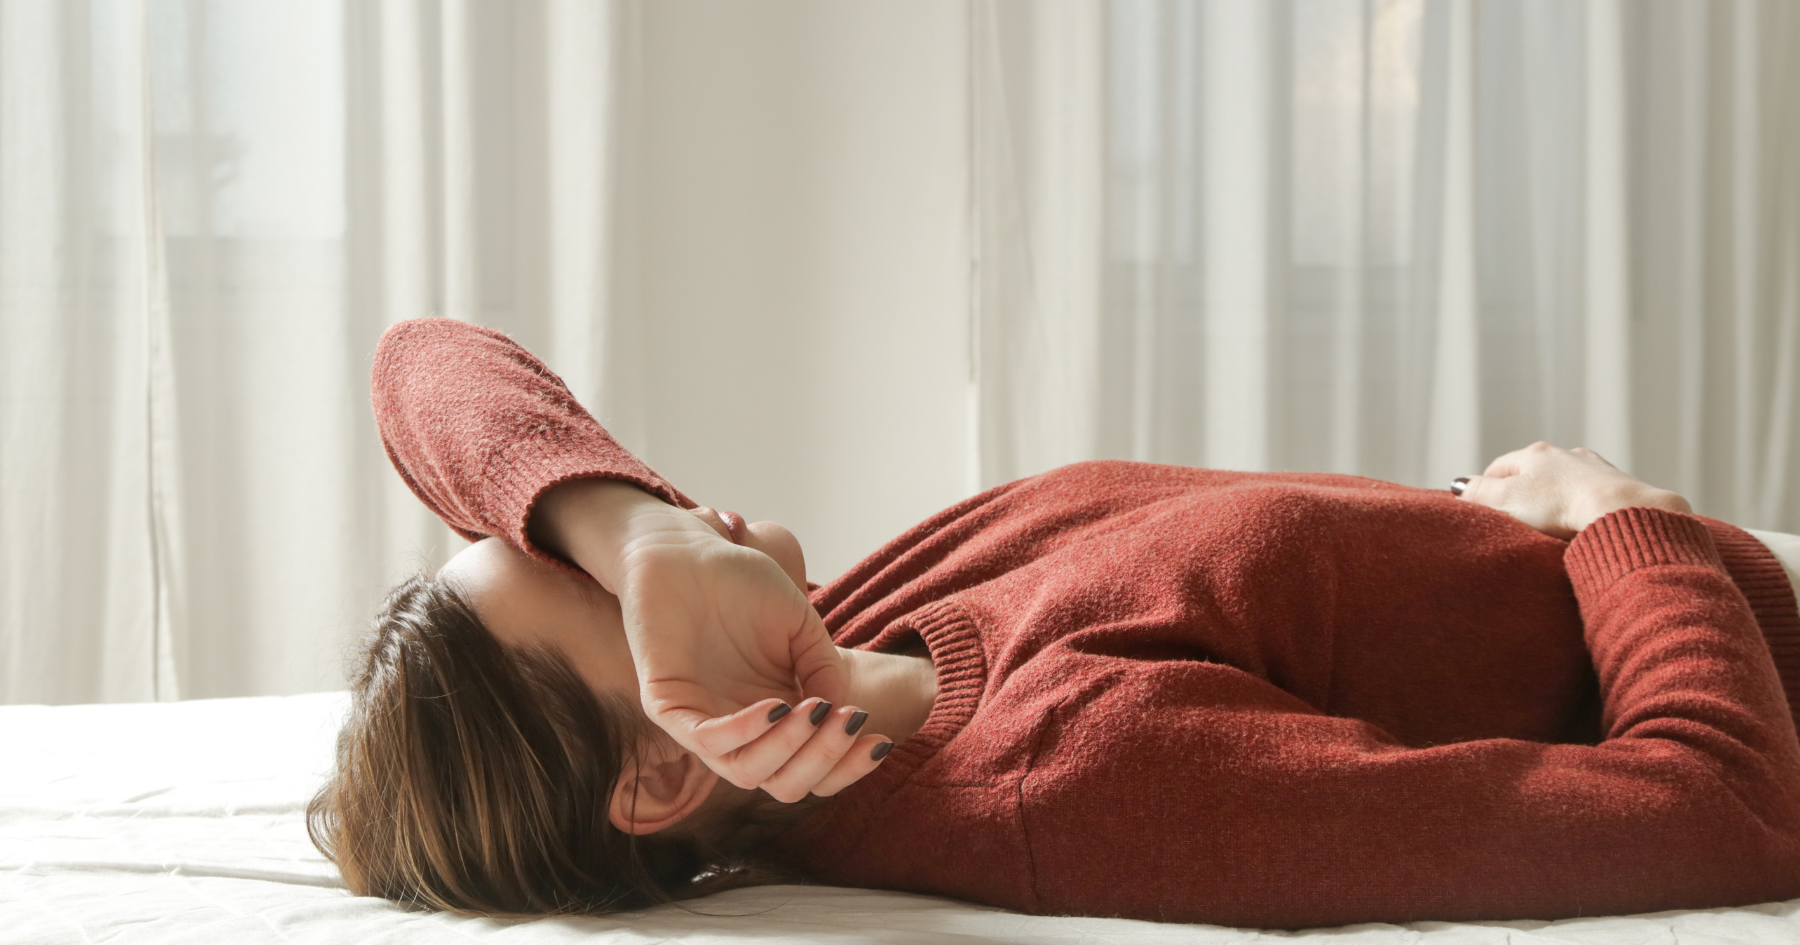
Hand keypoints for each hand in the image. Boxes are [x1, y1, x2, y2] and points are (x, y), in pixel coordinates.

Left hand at [532, 480, 858, 794]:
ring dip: (790, 749)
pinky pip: (706, 741)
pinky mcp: (668, 707)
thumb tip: (844, 715)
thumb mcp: (801, 626)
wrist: (686, 550)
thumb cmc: (741, 584)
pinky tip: (775, 707)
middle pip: (785, 784)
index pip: (813, 770)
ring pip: (747, 773)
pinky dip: (745, 732)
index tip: (879, 740)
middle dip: (825, 760)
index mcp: (776, 718)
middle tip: (847, 721)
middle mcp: (741, 729)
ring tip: (816, 711)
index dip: (848, 766)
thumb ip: (825, 670)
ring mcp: (703, 721)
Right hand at [1453, 441, 1691, 538]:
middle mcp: (1565, 454)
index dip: (1486, 489)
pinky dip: (1580, 505)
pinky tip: (1581, 522)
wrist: (1620, 511)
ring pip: (1564, 482)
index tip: (1483, 510)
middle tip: (1515, 520)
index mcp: (1534, 453)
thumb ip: (1479, 492)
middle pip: (1533, 473)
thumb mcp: (1507, 499)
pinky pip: (1589, 494)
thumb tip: (1458, 485)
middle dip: (1522, 493)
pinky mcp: (1616, 485)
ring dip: (1554, 498)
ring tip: (1551, 524)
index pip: (1498, 468)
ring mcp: (1593, 467)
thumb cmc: (1559, 506)